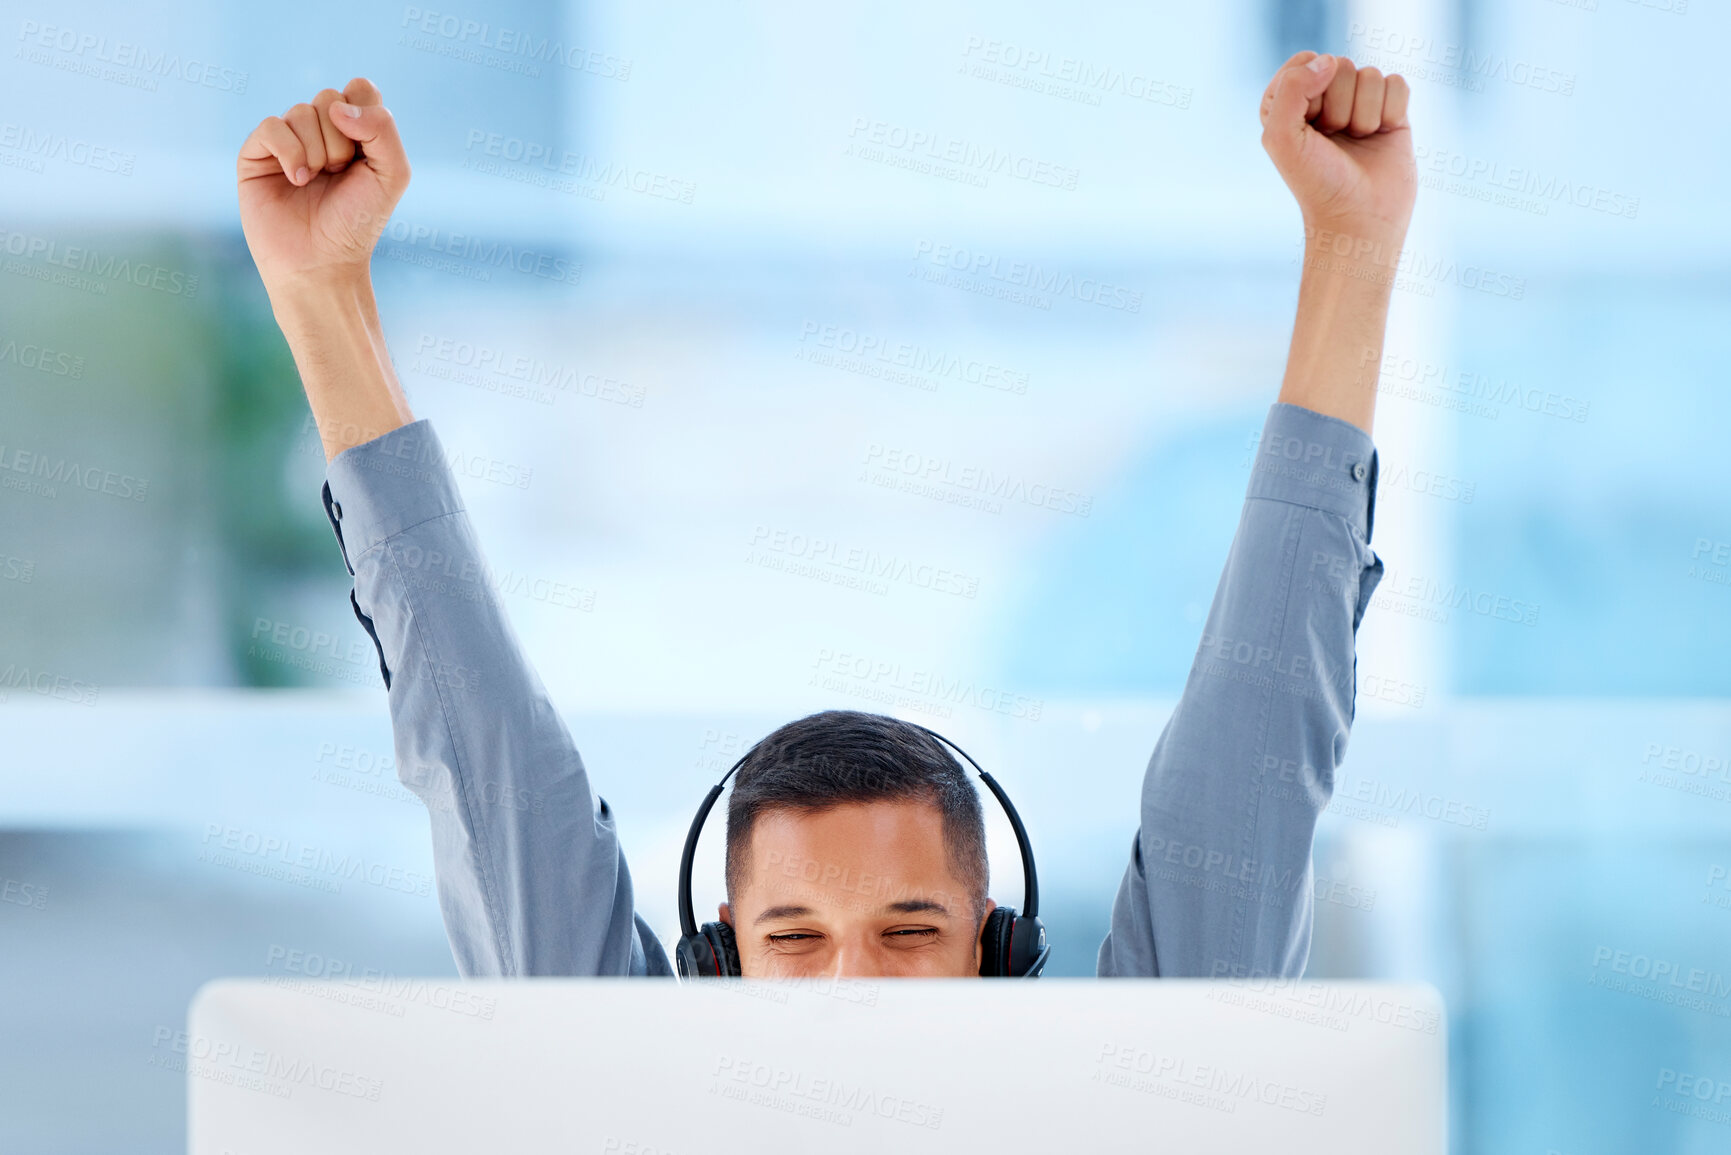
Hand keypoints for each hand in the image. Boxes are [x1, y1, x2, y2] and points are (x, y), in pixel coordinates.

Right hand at [237, 78, 410, 291]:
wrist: (323, 262)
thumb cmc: (358, 222)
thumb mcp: (391, 175)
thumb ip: (383, 129)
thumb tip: (339, 106)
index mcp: (354, 131)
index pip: (359, 89)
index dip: (365, 114)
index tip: (365, 152)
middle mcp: (319, 131)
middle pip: (329, 97)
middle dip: (340, 141)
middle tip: (339, 174)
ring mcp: (287, 140)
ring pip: (301, 111)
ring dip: (316, 152)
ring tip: (315, 182)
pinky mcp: (257, 154)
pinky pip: (272, 126)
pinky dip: (290, 153)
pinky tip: (296, 180)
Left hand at [1260, 53, 1414, 248]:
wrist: (1359, 219)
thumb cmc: (1316, 183)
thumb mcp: (1281, 137)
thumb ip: (1291, 88)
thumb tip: (1329, 61)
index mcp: (1290, 102)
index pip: (1304, 62)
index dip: (1309, 92)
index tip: (1308, 127)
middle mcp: (1323, 100)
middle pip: (1340, 65)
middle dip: (1339, 106)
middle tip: (1335, 140)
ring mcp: (1359, 104)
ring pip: (1370, 75)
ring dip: (1364, 114)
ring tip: (1357, 142)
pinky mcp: (1391, 113)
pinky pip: (1397, 84)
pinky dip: (1391, 112)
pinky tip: (1381, 136)